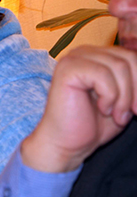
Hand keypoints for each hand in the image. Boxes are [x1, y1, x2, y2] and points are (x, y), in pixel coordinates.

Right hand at [22, 46, 136, 172]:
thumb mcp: (124, 98)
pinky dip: (109, 96)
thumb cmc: (92, 124)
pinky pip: (102, 75)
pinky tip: (102, 109)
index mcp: (97, 56)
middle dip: (136, 90)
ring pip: (119, 66)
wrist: (66, 144)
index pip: (132, 56)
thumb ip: (134, 82)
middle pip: (128, 59)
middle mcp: (84, 52)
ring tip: (116, 115)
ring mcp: (73, 59)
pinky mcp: (67, 70)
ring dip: (124, 97)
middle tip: (132, 113)